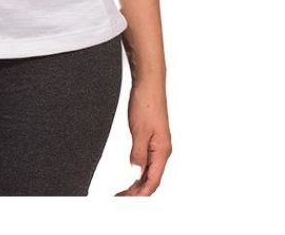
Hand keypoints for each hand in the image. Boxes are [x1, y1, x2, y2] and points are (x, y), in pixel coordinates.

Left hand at [115, 77, 171, 195]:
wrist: (148, 84)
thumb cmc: (147, 102)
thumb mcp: (139, 131)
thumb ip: (138, 154)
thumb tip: (137, 173)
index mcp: (162, 151)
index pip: (153, 181)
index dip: (140, 194)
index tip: (126, 200)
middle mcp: (163, 150)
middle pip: (152, 180)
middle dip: (138, 192)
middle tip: (121, 199)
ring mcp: (158, 145)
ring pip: (150, 172)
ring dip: (138, 184)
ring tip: (124, 192)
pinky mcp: (152, 139)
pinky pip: (147, 162)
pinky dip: (139, 172)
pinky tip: (132, 176)